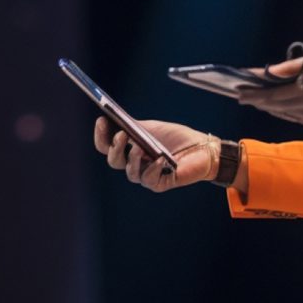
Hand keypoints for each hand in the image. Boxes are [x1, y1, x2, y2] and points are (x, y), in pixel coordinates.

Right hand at [93, 116, 218, 192]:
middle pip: (114, 160)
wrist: (201, 148)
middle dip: (115, 148)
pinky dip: (153, 169)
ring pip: (130, 172)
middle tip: (122, 134)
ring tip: (139, 147)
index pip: (106, 146)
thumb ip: (134, 127)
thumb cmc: (175, 138)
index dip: (101, 135)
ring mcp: (145, 175)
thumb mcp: (152, 128)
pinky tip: (159, 159)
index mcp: (127, 149)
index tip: (102, 120)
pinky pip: (150, 180)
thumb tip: (114, 118)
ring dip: (133, 159)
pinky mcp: (160, 184)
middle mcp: (133, 164)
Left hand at [236, 53, 302, 124]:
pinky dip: (278, 110)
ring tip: (251, 98)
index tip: (236, 89)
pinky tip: (272, 104)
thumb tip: (269, 71)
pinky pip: (291, 116)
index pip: (270, 96)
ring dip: (264, 106)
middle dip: (254, 100)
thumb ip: (292, 67)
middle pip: (272, 106)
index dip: (251, 93)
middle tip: (237, 93)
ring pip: (280, 113)